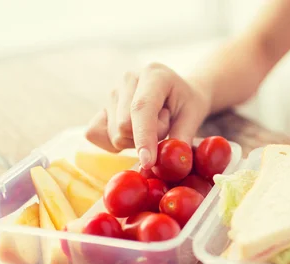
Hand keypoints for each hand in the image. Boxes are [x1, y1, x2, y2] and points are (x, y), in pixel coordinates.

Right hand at [85, 63, 211, 168]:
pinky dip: (114, 143)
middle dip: (146, 139)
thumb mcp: (194, 116)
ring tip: (151, 126)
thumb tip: (171, 162)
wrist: (177, 93)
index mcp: (154, 74)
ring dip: (134, 141)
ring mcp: (112, 92)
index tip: (148, 162)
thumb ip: (182, 137)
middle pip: (124, 127)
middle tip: (165, 128)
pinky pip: (95, 134)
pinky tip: (133, 133)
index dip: (143, 137)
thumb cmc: (187, 104)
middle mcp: (128, 79)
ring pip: (113, 135)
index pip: (141, 108)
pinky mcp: (102, 107)